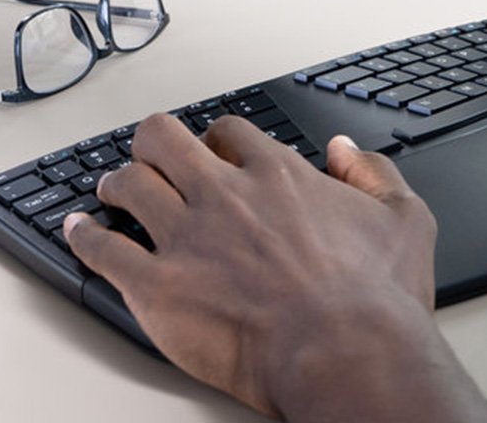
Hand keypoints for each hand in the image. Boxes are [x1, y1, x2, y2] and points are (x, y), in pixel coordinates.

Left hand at [64, 114, 486, 422]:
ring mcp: (188, 238)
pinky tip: (81, 232)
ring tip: (112, 188)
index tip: (216, 150)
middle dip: (153, 141)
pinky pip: (103, 250)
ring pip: (129, 185)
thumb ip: (374, 172)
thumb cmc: (376, 297)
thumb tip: (344, 150)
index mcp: (280, 176)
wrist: (347, 353)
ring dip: (117, 182)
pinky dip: (85, 237)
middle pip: (164, 140)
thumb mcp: (405, 218)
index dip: (218, 138)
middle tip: (150, 152)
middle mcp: (227, 195)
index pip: (230, 132)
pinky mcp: (159, 287)